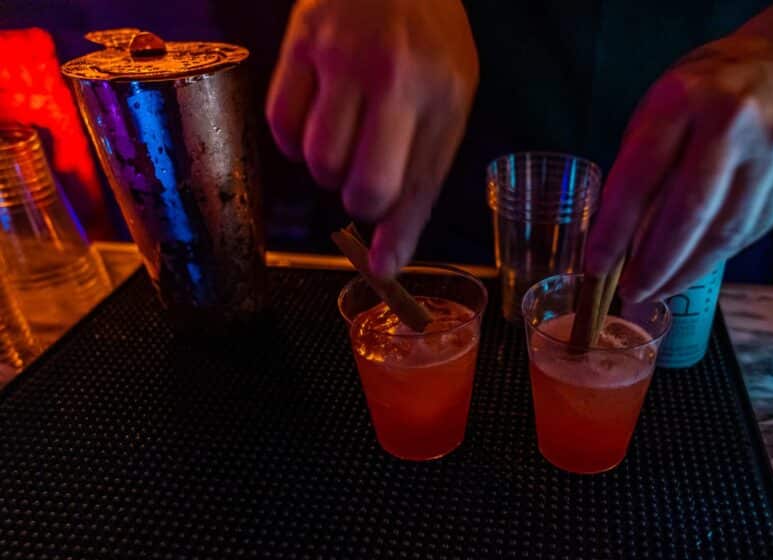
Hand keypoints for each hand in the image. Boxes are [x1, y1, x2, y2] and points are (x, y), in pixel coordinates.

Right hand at [266, 0, 478, 276]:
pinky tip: (315, 117)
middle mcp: (396, 78)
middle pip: (364, 186)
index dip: (397, 238)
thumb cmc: (426, 35)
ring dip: (327, 168)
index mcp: (444, 95)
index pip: (420, 186)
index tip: (381, 269)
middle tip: (363, 179)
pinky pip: (281, 126)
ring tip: (343, 136)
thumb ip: (422, 168)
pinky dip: (294, 140)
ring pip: (318, 161)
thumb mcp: (449, 94)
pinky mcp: (299, 43)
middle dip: (361, 200)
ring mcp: (343, 58)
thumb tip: (387, 249)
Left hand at [585, 36, 772, 300]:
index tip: (596, 266)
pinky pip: (746, 235)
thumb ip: (638, 166)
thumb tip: (614, 238)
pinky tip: (691, 267)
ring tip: (657, 290)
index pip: (641, 176)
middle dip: (654, 264)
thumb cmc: (704, 91)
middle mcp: (733, 124)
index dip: (615, 229)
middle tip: (630, 292)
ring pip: (723, 234)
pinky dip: (714, 257)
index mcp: (684, 100)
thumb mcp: (659, 108)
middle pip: (688, 213)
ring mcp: (769, 155)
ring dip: (685, 272)